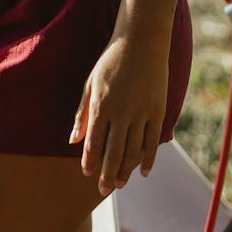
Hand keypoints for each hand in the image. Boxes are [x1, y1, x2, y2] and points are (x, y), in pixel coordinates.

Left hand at [71, 27, 169, 194]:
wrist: (141, 40)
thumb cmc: (111, 61)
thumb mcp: (90, 84)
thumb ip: (82, 114)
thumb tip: (73, 140)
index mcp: (101, 105)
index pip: (93, 143)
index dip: (90, 162)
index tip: (87, 174)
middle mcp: (121, 112)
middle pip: (113, 153)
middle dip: (107, 174)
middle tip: (103, 190)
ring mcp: (141, 112)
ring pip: (134, 151)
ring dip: (126, 171)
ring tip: (120, 184)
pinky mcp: (158, 110)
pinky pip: (153, 141)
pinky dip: (149, 159)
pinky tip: (144, 172)